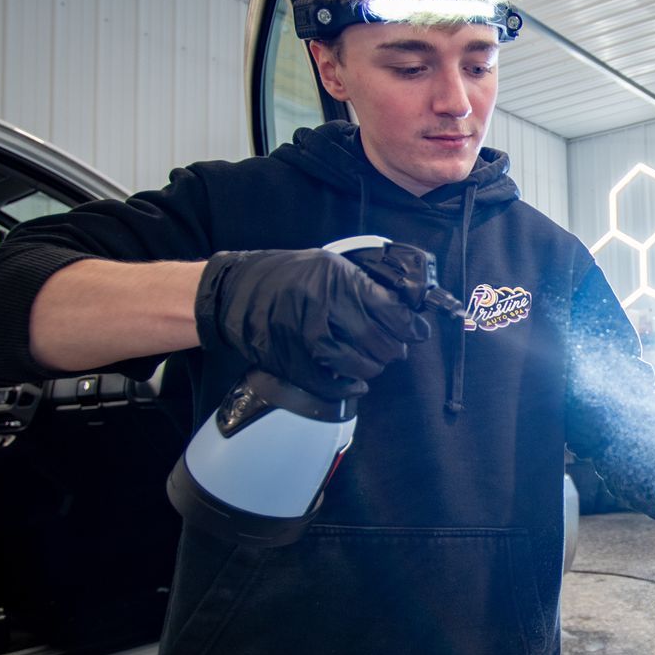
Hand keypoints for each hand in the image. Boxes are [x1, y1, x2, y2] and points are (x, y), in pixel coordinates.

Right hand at [194, 248, 431, 398]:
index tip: (419, 333)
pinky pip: (329, 383)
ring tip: (373, 363)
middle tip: (394, 349)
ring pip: (357, 363)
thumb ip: (362, 286)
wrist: (236, 291)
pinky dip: (348, 388)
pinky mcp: (292, 360)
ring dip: (372, 368)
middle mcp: (324, 307)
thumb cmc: (287, 276)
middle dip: (393, 349)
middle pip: (378, 341)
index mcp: (338, 280)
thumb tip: (400, 310)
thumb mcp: (329, 267)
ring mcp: (306, 336)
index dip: (411, 327)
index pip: (390, 311)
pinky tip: (356, 384)